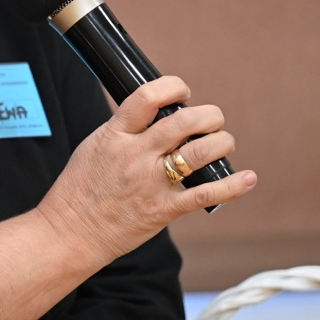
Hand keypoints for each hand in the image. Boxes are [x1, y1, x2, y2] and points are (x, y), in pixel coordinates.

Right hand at [38, 76, 255, 265]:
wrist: (71, 232)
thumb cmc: (80, 189)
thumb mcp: (94, 145)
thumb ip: (124, 129)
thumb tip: (156, 113)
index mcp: (115, 135)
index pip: (148, 96)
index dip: (174, 87)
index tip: (183, 93)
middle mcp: (135, 156)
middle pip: (184, 121)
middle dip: (209, 115)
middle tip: (212, 120)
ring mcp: (151, 183)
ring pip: (200, 152)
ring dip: (222, 142)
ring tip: (223, 142)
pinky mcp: (163, 210)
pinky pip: (205, 195)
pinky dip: (233, 186)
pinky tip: (248, 178)